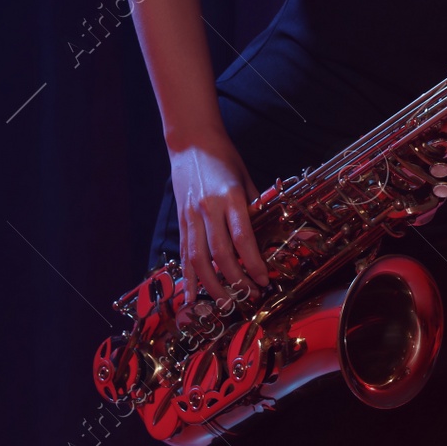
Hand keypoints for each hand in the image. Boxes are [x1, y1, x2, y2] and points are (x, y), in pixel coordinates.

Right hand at [168, 137, 270, 306]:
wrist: (191, 142)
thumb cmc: (224, 159)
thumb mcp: (246, 179)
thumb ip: (254, 208)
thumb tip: (266, 236)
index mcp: (230, 196)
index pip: (242, 238)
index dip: (253, 264)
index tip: (264, 280)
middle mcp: (208, 208)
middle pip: (220, 254)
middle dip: (236, 281)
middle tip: (250, 295)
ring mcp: (190, 216)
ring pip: (199, 259)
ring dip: (213, 286)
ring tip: (228, 303)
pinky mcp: (180, 220)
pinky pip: (184, 254)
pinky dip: (189, 278)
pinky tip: (193, 296)